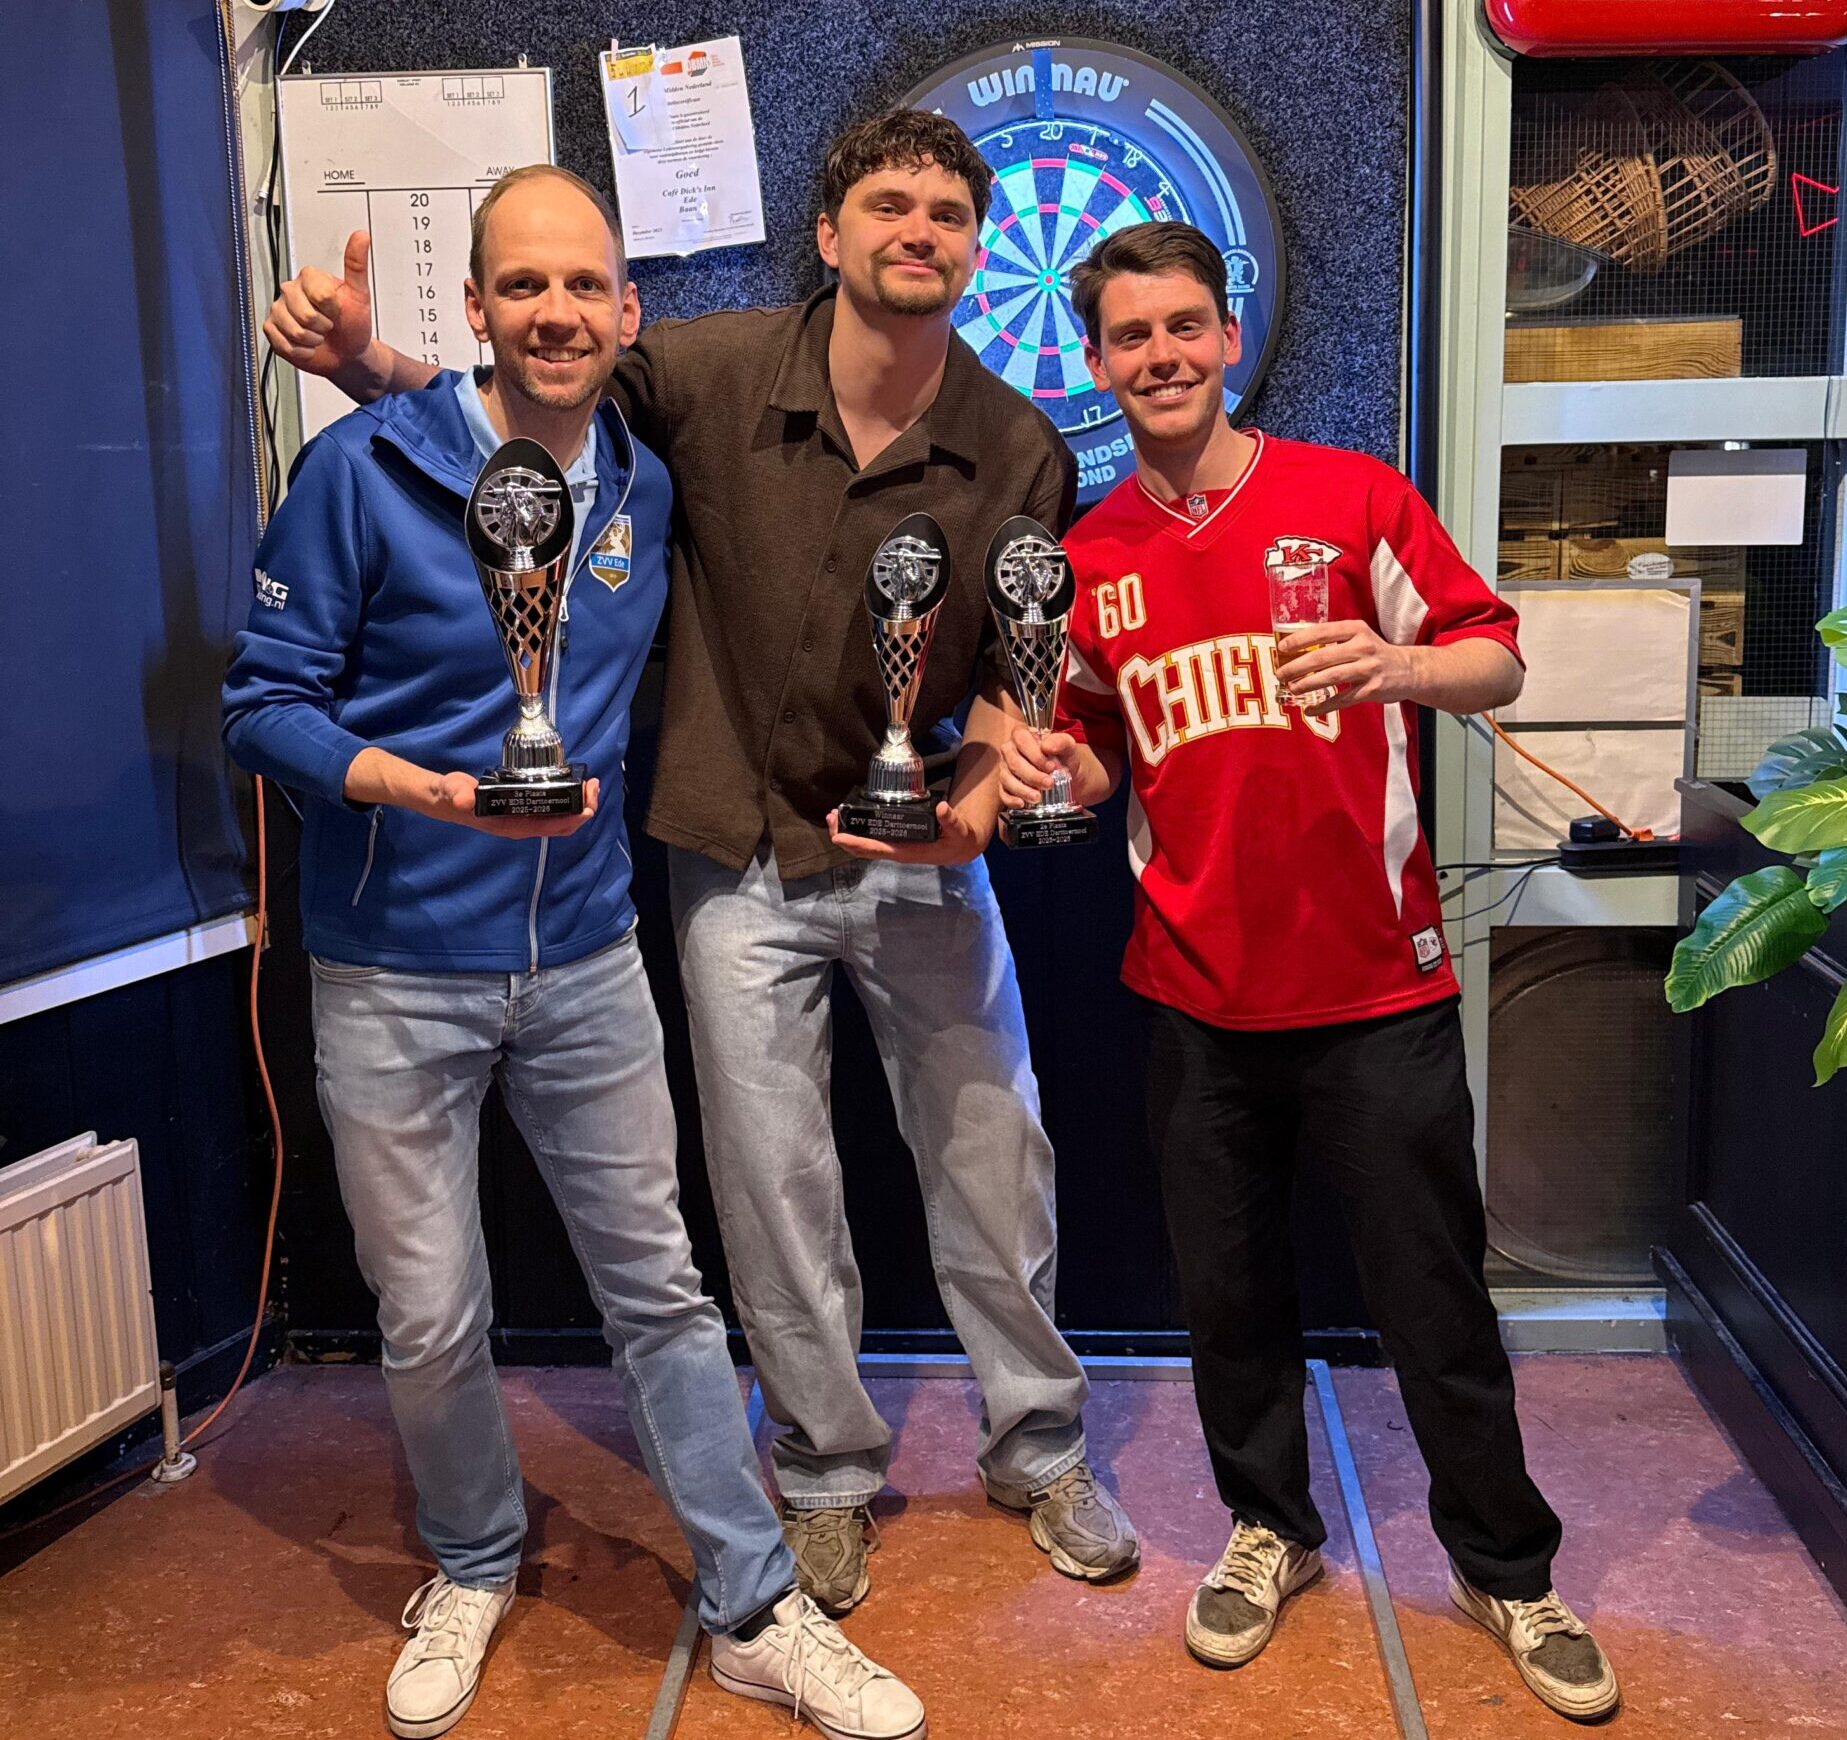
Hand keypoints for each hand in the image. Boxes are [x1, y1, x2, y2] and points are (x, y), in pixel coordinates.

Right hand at [263, 230, 373, 377]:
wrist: (347, 353)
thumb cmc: (353, 324)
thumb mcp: (360, 295)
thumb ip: (357, 266)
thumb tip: (361, 236)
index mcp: (310, 278)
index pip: (319, 295)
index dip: (333, 309)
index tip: (337, 310)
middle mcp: (291, 290)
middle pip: (305, 315)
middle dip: (323, 327)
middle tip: (328, 325)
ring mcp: (279, 309)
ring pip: (295, 331)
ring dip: (313, 341)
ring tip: (318, 335)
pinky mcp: (272, 329)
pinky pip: (286, 345)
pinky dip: (303, 352)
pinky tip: (308, 345)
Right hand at [424, 772, 602, 838]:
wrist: (443, 800)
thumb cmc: (451, 796)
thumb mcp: (453, 792)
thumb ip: (458, 794)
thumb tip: (463, 798)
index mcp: (512, 826)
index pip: (551, 827)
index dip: (573, 817)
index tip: (588, 802)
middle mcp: (523, 826)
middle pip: (563, 824)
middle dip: (583, 808)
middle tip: (594, 786)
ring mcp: (525, 820)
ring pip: (561, 818)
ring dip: (579, 804)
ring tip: (590, 785)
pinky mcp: (524, 810)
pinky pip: (554, 810)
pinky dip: (568, 800)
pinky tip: (574, 786)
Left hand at [826, 800, 985, 864]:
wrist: (960, 848)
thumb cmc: (958, 839)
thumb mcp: (959, 831)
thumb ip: (952, 821)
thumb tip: (942, 809)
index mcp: (908, 852)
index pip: (877, 849)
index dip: (856, 843)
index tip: (839, 836)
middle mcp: (896, 851)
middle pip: (863, 848)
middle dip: (843, 836)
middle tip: (830, 818)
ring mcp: (893, 847)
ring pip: (863, 844)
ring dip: (846, 832)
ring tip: (832, 817)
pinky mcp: (894, 841)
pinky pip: (870, 838)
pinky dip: (856, 830)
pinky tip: (848, 819)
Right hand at [1000, 727, 1080, 809]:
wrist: (1069, 776)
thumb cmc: (1064, 757)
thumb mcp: (1069, 747)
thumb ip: (1061, 742)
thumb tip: (1046, 746)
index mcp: (1022, 734)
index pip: (1021, 740)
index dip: (1035, 755)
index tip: (1051, 767)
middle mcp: (1010, 750)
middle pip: (1014, 762)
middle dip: (1032, 776)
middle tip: (1049, 784)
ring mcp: (1006, 768)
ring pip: (1007, 779)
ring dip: (1022, 790)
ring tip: (1038, 797)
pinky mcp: (1005, 785)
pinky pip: (1003, 793)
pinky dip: (1011, 800)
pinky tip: (1022, 803)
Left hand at [1276, 621, 1418, 715]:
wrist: (1409, 670)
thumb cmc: (1374, 652)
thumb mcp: (1358, 637)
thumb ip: (1333, 640)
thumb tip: (1296, 649)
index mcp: (1356, 629)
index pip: (1323, 631)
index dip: (1300, 640)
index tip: (1282, 647)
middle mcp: (1363, 647)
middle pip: (1323, 657)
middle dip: (1297, 666)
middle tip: (1280, 674)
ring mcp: (1369, 669)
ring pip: (1331, 677)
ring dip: (1307, 685)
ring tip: (1292, 688)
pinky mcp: (1372, 690)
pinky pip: (1342, 700)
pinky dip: (1324, 706)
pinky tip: (1309, 710)